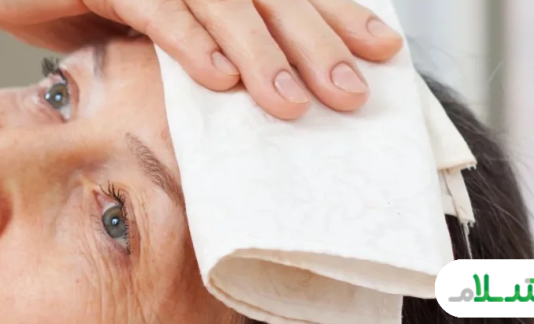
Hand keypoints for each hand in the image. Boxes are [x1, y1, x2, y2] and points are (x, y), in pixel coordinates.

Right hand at [0, 0, 403, 119]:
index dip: (338, 16)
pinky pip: (156, 10)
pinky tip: (219, 81)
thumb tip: (255, 87)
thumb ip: (201, 39)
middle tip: (352, 94)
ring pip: (224, 3)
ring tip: (292, 104)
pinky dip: (189, 44)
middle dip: (316, 43)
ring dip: (262, 54)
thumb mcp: (152, 19)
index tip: (381, 53)